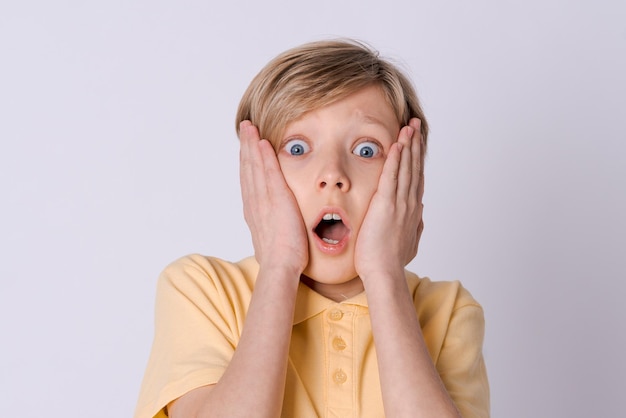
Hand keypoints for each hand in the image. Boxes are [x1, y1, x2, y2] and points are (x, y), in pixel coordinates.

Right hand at [239, 121, 308, 275]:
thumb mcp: (272, 240)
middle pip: (248, 168)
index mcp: (254, 211)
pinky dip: (264, 156)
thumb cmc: (281, 259)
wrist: (280, 266)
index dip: (247, 161)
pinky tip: (263, 141)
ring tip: (250, 127)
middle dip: (246, 147)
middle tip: (245, 127)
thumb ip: (272, 228)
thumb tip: (274, 229)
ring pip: (254, 166)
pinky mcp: (276, 197)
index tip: (247, 147)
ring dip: (251, 144)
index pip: (249, 180)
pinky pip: (269, 171)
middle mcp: (254, 202)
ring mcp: (263, 199)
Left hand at [354, 118, 424, 279]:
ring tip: (409, 127)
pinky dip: (396, 160)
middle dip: (415, 144)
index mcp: (412, 210)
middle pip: (414, 167)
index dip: (417, 158)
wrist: (384, 272)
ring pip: (406, 168)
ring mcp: (400, 204)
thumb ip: (415, 225)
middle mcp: (409, 203)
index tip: (417, 142)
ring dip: (408, 146)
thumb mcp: (409, 241)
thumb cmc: (390, 261)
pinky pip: (392, 177)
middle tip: (416, 124)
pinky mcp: (386, 206)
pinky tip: (397, 145)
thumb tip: (420, 214)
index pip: (416, 177)